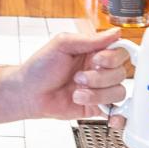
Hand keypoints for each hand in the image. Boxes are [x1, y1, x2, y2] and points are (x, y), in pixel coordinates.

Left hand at [4, 28, 130, 122]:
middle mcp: (99, 70)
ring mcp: (99, 90)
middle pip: (121, 73)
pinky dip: (116, 115)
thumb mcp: (62, 44)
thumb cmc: (39, 68)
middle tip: (78, 77)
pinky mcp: (96, 108)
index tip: (96, 60)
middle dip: (99, 77)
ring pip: (118, 92)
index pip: (120, 51)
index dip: (112, 57)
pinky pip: (116, 111)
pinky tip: (104, 111)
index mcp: (93, 52)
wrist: (27, 93)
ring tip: (76, 93)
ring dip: (97, 94)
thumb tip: (115, 33)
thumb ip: (90, 39)